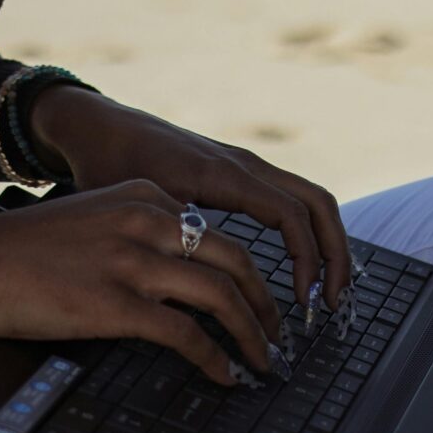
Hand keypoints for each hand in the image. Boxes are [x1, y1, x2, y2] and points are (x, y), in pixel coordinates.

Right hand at [0, 180, 286, 385]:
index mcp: (143, 195)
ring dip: (252, 333)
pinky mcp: (116, 303)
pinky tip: (224, 373)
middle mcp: (147, 220)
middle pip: (235, 259)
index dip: (249, 270)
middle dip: (266, 302)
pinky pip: (187, 334)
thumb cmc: (20, 249)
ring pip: (222, 296)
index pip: (218, 230)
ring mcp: (133, 261)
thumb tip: (175, 269)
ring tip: (262, 359)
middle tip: (277, 333)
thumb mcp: (90, 216)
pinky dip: (216, 357)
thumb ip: (135, 230)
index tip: (258, 298)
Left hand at [29, 87, 354, 319]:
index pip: (292, 215)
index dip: (308, 260)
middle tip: (333, 304)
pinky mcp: (238, 174)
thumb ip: (174, 237)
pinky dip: (307, 234)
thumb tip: (204, 288)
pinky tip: (302, 268)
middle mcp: (245, 165)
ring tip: (325, 293)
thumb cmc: (109, 166)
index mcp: (226, 174)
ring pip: (310, 200)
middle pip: (318, 203)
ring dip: (327, 244)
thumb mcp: (138, 207)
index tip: (303, 302)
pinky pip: (290, 200)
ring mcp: (246, 166)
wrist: (96, 127)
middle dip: (335, 254)